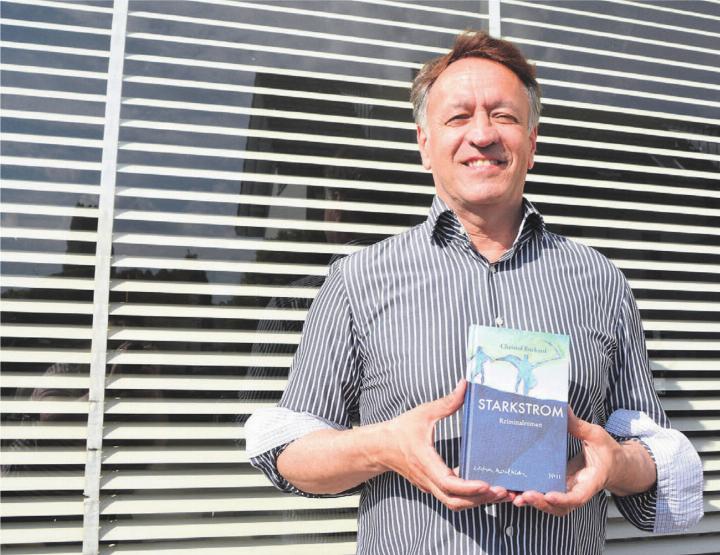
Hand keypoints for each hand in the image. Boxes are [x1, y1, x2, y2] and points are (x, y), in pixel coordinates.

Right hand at [377, 380, 513, 510]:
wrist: (380, 447)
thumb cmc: (401, 430)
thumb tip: (465, 385)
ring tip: (498, 492)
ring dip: (476, 501)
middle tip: (503, 491)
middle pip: (455, 501)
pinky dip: (468, 497)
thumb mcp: (424, 412)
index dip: (469, 487)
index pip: (448, 483)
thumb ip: (447, 402)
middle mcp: (427, 479)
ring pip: (454, 504)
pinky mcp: (431, 486)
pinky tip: (483, 488)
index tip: (487, 483)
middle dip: (480, 499)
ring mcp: (428, 486)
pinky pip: (451, 498)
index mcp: (425, 462)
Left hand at [512, 407, 621, 515]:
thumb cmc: (607, 451)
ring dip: (533, 503)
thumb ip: (578, 426)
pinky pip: (546, 496)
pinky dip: (532, 497)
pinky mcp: (559, 487)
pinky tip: (515, 491)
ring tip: (515, 496)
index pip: (578, 496)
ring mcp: (568, 491)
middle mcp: (578, 490)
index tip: (549, 495)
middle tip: (525, 495)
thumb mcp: (596, 436)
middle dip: (542, 503)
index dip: (564, 499)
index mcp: (591, 481)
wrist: (614, 465)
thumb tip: (563, 408)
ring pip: (551, 506)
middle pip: (560, 507)